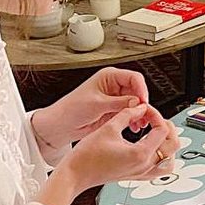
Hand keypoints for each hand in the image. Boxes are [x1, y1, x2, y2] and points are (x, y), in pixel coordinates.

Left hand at [32, 67, 149, 150]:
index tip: (143, 103)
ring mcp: (115, 99)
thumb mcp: (97, 104)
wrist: (61, 125)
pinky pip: (131, 113)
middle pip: (138, 90)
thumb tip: (137, 102)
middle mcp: (114, 86)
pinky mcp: (115, 110)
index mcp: (109, 77)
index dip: (141, 90)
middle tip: (144, 115)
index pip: (134, 78)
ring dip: (140, 113)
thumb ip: (120, 102)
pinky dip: (134, 119)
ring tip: (140, 124)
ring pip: (136, 103)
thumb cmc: (71, 109)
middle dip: (142, 104)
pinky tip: (134, 127)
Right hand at [58, 104, 182, 192]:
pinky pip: (159, 170)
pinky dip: (161, 158)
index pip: (162, 129)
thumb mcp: (108, 128)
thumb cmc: (87, 157)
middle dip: (167, 128)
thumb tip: (139, 107)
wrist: (75, 174)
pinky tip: (151, 147)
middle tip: (153, 119)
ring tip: (156, 133)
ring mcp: (141, 173)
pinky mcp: (136, 176)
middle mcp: (144, 166)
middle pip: (173, 145)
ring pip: (170, 161)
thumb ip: (128, 114)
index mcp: (141, 154)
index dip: (155, 115)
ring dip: (168, 145)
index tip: (145, 110)